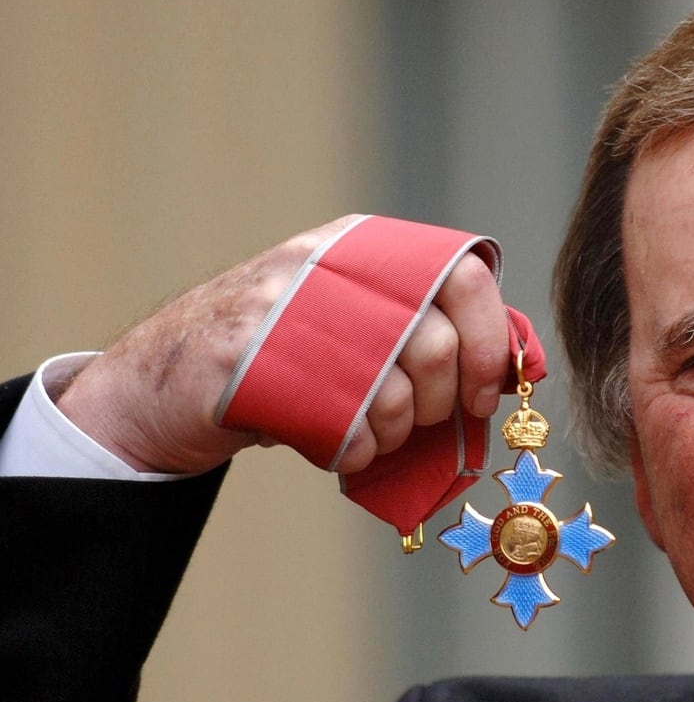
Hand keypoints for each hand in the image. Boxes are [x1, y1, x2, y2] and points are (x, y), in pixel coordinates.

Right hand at [57, 215, 512, 474]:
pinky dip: (355, 453)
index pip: (466, 276)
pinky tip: (336, 442)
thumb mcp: (358, 317)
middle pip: (435, 346)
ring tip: (369, 429)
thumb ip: (432, 325)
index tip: (488, 388)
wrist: (163, 380)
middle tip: (422, 418)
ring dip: (395, 432)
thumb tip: (522, 361)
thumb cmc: (285, 356)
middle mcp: (329, 268)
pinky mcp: (252, 368)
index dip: (492, 341)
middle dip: (442, 402)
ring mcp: (285, 313)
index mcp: (365, 248)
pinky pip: (346, 430)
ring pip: (394, 394)